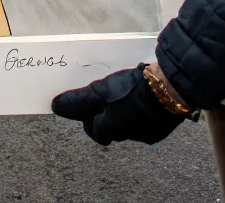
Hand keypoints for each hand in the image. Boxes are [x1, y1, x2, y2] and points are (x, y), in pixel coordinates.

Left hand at [51, 65, 184, 146]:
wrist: (168, 89)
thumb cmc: (130, 90)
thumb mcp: (100, 91)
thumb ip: (79, 101)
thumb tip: (56, 107)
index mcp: (112, 128)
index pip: (95, 131)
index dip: (89, 118)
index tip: (88, 107)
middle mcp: (128, 135)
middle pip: (113, 129)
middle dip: (108, 116)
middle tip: (106, 98)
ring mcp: (147, 133)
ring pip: (130, 125)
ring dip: (125, 113)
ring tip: (125, 94)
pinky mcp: (162, 127)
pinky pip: (147, 121)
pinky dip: (141, 111)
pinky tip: (142, 97)